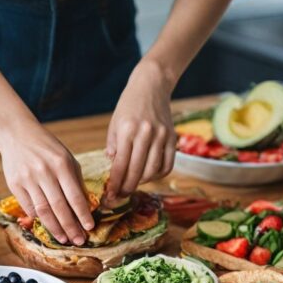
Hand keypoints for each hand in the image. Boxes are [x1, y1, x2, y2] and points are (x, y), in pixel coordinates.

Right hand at [0, 124, 93, 245]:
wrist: (17, 134)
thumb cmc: (47, 147)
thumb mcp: (66, 157)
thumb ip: (75, 180)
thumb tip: (84, 207)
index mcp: (61, 164)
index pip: (74, 195)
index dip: (82, 214)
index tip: (89, 227)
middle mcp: (44, 172)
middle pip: (59, 207)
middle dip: (70, 227)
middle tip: (78, 240)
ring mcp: (27, 179)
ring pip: (43, 210)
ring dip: (55, 228)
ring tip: (64, 239)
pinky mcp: (14, 184)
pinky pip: (28, 207)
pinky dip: (39, 218)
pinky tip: (48, 224)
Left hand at [105, 60, 176, 199]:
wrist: (151, 86)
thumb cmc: (129, 106)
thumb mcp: (115, 124)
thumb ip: (114, 147)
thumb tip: (114, 170)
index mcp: (127, 130)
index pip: (120, 165)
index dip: (115, 184)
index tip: (110, 196)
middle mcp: (146, 133)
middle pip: (136, 171)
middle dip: (127, 188)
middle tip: (120, 196)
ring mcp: (161, 136)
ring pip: (152, 171)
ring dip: (141, 182)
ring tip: (133, 184)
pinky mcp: (172, 137)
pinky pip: (167, 165)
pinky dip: (157, 175)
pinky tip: (149, 175)